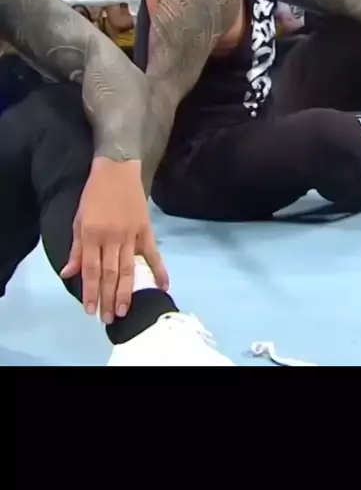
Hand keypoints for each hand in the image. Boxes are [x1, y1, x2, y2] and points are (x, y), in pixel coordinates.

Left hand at [60, 158, 169, 323]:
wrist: (117, 170)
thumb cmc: (94, 195)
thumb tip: (68, 274)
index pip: (91, 270)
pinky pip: (153, 254)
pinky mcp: (146, 230)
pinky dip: (159, 270)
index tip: (90, 311)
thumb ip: (76, 249)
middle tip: (108, 319)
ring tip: (123, 311)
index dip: (91, 292)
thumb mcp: (79, 219)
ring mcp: (131, 235)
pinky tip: (163, 287)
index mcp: (92, 234)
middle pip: (110, 274)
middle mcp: (111, 237)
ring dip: (126, 292)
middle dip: (108, 298)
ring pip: (128, 269)